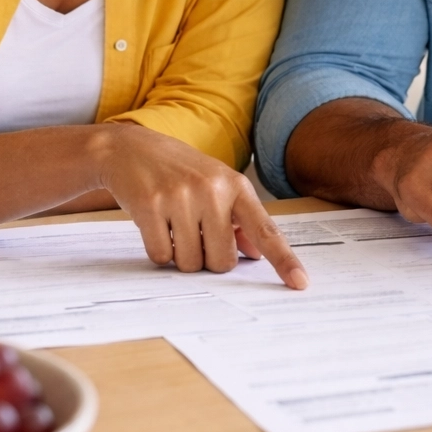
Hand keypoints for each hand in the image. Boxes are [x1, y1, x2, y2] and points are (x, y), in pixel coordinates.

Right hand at [92, 125, 307, 288]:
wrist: (131, 149)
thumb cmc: (180, 172)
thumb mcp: (216, 186)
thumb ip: (239, 220)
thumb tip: (258, 254)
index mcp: (236, 186)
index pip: (266, 230)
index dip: (284, 259)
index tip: (300, 283)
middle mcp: (212, 190)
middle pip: (222, 261)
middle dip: (208, 259)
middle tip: (195, 234)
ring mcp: (181, 197)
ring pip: (190, 263)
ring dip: (181, 257)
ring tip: (174, 226)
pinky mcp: (150, 206)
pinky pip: (162, 256)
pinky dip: (158, 251)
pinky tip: (155, 225)